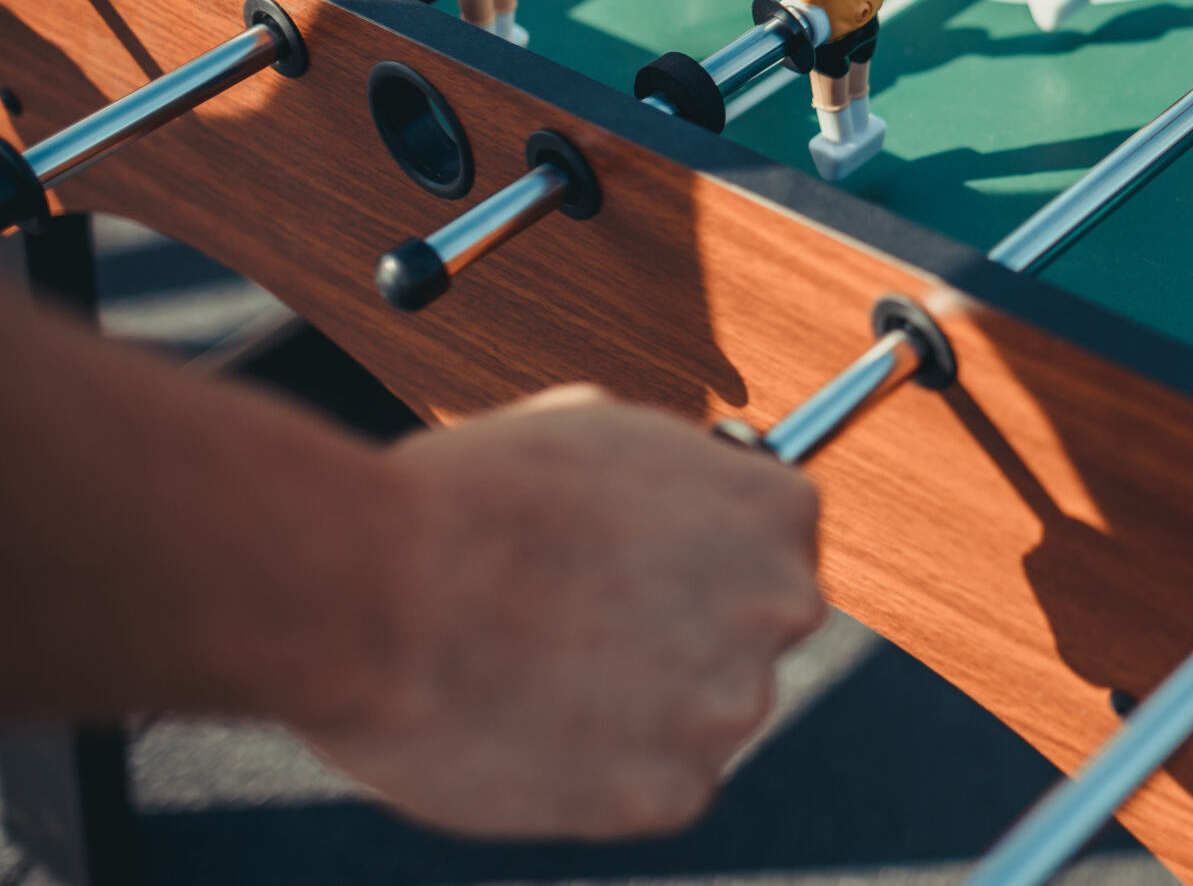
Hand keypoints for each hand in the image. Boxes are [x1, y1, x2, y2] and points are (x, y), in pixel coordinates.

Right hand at [302, 387, 823, 838]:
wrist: (381, 591)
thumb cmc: (474, 496)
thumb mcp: (601, 431)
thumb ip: (673, 476)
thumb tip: (673, 497)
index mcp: (776, 511)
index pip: (778, 541)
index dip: (707, 556)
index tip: (657, 568)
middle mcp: (779, 605)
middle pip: (754, 633)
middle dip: (688, 632)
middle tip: (594, 626)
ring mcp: (732, 705)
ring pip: (704, 715)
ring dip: (647, 706)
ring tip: (545, 673)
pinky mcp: (671, 792)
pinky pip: (657, 786)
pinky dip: (607, 772)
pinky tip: (541, 727)